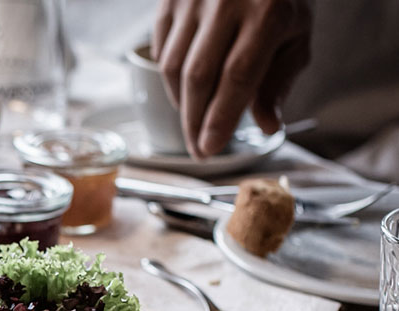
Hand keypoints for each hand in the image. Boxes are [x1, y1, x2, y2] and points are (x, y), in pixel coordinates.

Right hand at [152, 0, 311, 156]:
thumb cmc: (281, 2)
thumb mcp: (295, 38)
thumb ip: (279, 83)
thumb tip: (267, 127)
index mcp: (267, 11)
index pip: (237, 77)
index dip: (221, 118)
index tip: (209, 148)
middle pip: (199, 76)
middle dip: (195, 121)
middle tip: (197, 149)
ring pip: (174, 66)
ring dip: (181, 102)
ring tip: (194, 118)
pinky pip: (162, 47)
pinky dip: (168, 75)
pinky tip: (184, 86)